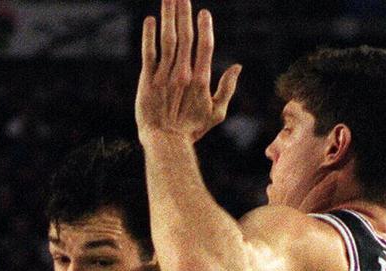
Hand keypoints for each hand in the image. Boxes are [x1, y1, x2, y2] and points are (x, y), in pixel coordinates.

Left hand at [136, 0, 240, 143]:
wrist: (166, 143)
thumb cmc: (191, 130)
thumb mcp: (216, 113)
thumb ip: (227, 89)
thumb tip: (238, 67)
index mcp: (200, 80)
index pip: (204, 47)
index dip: (204, 28)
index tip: (203, 13)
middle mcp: (182, 74)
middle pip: (185, 36)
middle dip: (184, 13)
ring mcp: (164, 76)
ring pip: (167, 39)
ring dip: (168, 16)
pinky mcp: (147, 81)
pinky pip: (149, 53)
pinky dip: (149, 36)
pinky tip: (151, 20)